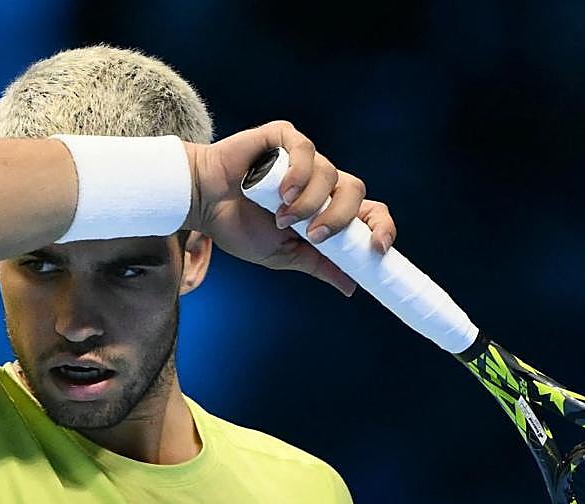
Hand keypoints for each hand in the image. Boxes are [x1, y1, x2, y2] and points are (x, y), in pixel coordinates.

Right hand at [182, 120, 396, 295]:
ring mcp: (303, 158)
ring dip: (309, 202)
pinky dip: (298, 173)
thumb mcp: (284, 255)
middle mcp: (321, 181)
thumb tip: (351, 286)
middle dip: (339, 218)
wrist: (202, 204)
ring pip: (331, 173)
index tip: (378, 249)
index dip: (382, 227)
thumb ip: (318, 265)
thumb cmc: (239, 226)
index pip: (369, 211)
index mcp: (326, 208)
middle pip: (356, 191)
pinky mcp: (284, 137)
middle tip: (312, 235)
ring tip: (280, 216)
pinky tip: (280, 192)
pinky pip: (306, 150)